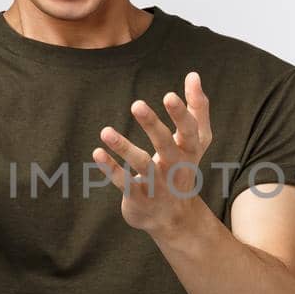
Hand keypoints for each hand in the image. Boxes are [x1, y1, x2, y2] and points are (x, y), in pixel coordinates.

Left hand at [92, 71, 213, 235]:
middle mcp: (175, 167)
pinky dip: (110, 168)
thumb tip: (194, 74)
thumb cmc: (182, 168)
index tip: (170, 95)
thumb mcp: (195, 141)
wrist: (174, 218)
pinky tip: (97, 151)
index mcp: (189, 151)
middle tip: (136, 104)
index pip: (190, 131)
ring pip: (141, 164)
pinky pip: (123, 182)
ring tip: (105, 131)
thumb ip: (197, 108)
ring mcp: (157, 184)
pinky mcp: (138, 197)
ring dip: (124, 147)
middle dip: (152, 125)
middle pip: (166, 145)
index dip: (181, 114)